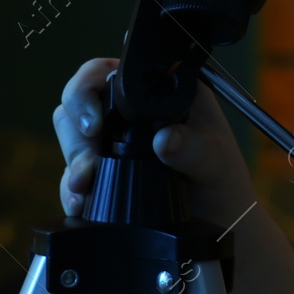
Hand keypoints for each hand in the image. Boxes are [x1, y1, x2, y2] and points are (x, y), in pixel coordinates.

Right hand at [52, 57, 257, 230]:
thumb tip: (166, 139)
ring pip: (72, 139)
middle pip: (79, 106)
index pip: (106, 73)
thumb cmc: (222, 177)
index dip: (88, 90)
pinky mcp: (103, 172)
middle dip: (77, 137)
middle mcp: (131, 111)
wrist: (218, 221)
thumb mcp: (216, 159)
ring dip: (73, 163)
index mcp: (158, 89)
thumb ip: (195, 148)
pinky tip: (79, 203)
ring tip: (83, 187)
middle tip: (89, 166)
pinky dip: (71, 189)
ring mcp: (113, 141)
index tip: (94, 124)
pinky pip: (73, 175)